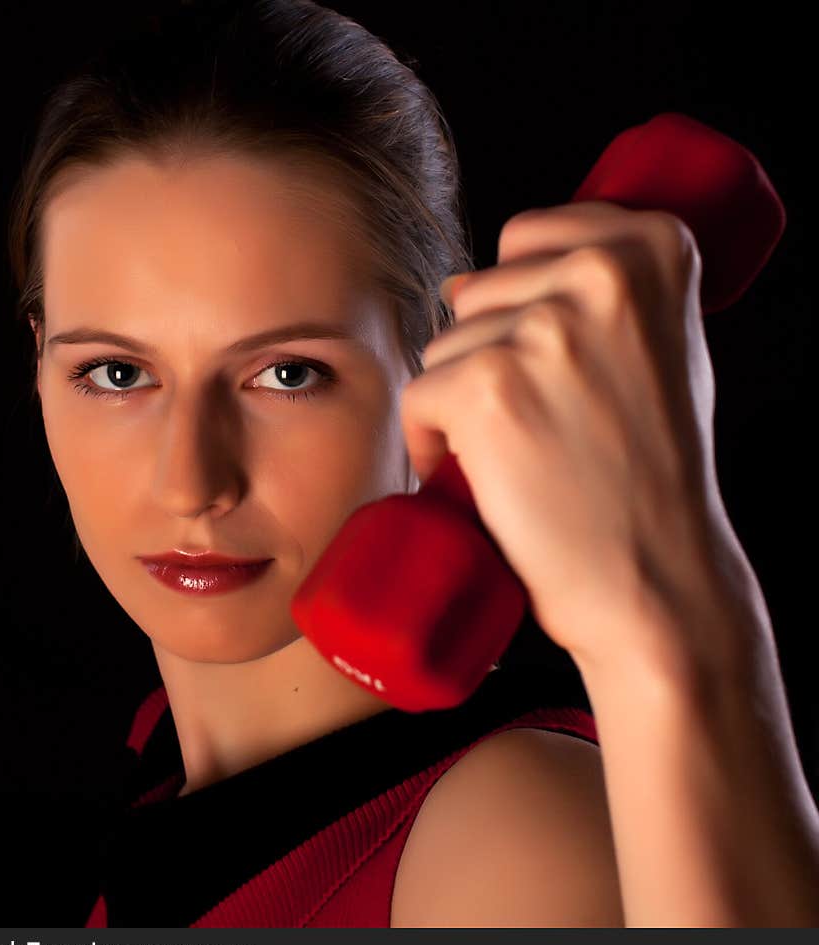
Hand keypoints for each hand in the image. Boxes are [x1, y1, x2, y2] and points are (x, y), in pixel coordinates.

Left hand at [400, 201, 741, 673]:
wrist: (656, 577)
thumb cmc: (650, 473)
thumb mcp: (655, 354)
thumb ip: (586, 299)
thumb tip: (458, 281)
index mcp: (654, 246)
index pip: (527, 236)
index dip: (519, 306)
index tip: (552, 367)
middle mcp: (601, 271)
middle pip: (478, 292)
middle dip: (489, 358)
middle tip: (542, 427)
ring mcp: (544, 327)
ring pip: (444, 345)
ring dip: (461, 403)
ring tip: (521, 456)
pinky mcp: (488, 384)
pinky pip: (419, 394)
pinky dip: (431, 441)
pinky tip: (483, 478)